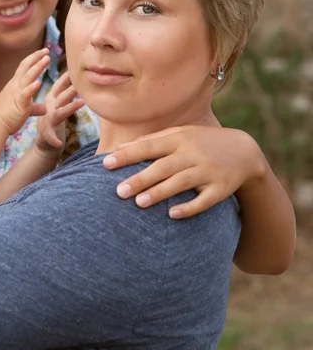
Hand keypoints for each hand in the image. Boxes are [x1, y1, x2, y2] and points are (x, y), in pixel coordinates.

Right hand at [0, 48, 49, 133]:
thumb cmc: (6, 117)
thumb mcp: (23, 109)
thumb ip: (34, 107)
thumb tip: (44, 109)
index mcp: (14, 85)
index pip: (24, 68)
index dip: (33, 59)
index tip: (43, 52)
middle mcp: (15, 86)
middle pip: (26, 67)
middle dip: (36, 57)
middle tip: (47, 50)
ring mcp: (16, 93)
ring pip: (28, 76)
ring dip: (38, 66)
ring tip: (47, 58)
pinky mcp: (18, 103)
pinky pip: (25, 94)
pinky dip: (31, 87)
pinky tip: (38, 82)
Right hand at [35, 71, 84, 158]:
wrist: (44, 140)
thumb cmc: (53, 119)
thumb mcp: (58, 105)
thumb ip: (65, 94)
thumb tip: (78, 81)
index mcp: (52, 100)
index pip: (59, 86)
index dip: (65, 77)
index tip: (74, 68)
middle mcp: (50, 107)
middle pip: (62, 96)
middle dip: (72, 89)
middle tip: (82, 82)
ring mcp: (48, 120)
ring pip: (60, 113)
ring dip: (70, 108)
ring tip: (81, 102)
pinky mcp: (47, 133)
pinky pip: (50, 137)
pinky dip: (54, 140)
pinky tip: (58, 144)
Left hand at [102, 125, 264, 218]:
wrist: (244, 150)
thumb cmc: (201, 142)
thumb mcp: (179, 135)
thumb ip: (151, 140)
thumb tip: (121, 147)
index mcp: (179, 139)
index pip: (148, 146)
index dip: (127, 155)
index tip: (106, 163)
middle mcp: (192, 154)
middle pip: (163, 167)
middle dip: (140, 178)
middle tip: (118, 191)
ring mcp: (208, 171)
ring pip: (181, 182)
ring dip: (160, 192)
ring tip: (139, 203)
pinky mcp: (221, 188)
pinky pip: (205, 199)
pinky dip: (189, 207)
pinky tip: (172, 215)